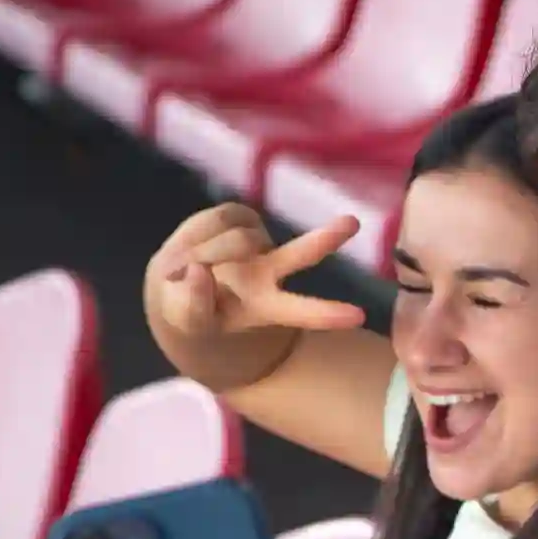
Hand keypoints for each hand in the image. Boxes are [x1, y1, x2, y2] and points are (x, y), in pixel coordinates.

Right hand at [146, 204, 366, 341]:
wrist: (177, 284)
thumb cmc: (191, 310)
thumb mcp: (188, 320)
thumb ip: (194, 303)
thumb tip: (199, 270)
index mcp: (268, 308)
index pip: (300, 311)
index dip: (327, 315)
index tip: (359, 316)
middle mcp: (272, 272)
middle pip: (303, 254)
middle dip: (326, 239)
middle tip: (353, 223)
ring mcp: (257, 243)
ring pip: (238, 239)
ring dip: (206, 252)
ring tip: (185, 269)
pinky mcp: (239, 217)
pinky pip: (217, 220)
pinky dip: (198, 234)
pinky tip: (193, 248)